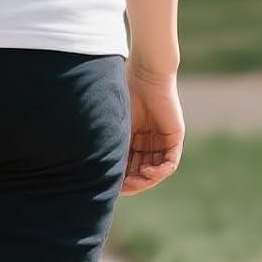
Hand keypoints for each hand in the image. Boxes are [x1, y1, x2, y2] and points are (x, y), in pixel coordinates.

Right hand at [120, 62, 184, 195]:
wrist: (146, 73)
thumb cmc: (123, 90)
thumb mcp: (113, 121)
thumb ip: (108, 140)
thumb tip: (87, 162)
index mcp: (131, 136)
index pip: (126, 164)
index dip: (119, 177)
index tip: (107, 185)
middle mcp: (147, 141)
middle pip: (141, 169)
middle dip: (132, 182)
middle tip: (121, 188)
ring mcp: (161, 140)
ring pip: (156, 169)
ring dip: (146, 179)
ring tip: (134, 182)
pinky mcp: (174, 137)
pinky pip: (170, 161)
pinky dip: (161, 170)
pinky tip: (149, 172)